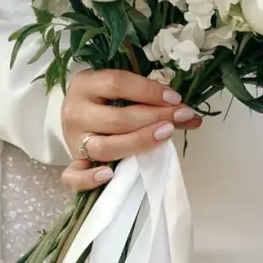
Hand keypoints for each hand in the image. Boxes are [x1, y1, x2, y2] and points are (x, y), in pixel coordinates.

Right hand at [59, 69, 201, 190]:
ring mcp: (72, 140)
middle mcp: (75, 112)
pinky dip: (89, 179)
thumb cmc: (106, 99)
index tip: (176, 98)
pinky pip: (74, 177)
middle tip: (181, 116)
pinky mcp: (71, 163)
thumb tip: (191, 116)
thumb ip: (154, 100)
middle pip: (117, 119)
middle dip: (155, 117)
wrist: (77, 113)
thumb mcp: (124, 90)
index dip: (150, 91)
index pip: (118, 84)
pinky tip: (110, 175)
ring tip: (165, 135)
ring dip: (138, 142)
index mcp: (86, 84)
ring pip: (104, 148)